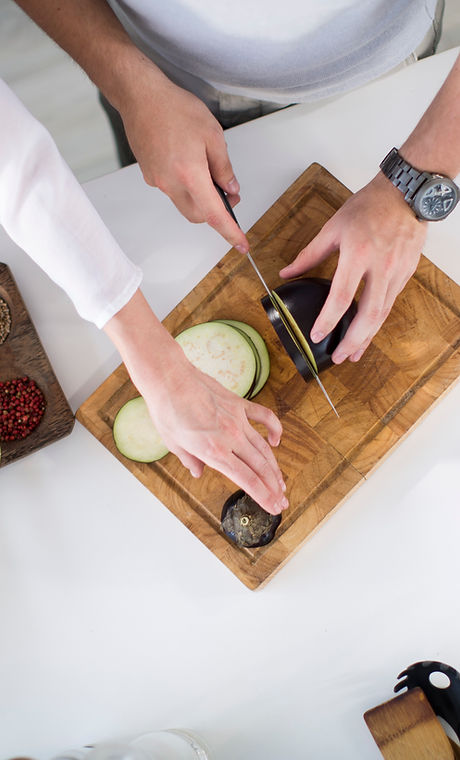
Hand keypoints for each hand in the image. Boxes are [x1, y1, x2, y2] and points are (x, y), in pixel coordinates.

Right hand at [118, 60, 248, 251]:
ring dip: (200, 196)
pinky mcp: (149, 175)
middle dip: (215, 211)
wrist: (140, 96)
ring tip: (206, 168)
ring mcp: (157, 181)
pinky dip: (185, 184)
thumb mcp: (212, 134)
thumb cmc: (174, 108)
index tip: (241, 244)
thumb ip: (223, 167)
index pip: (214, 214)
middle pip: (198, 215)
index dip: (230, 232)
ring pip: (185, 203)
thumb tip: (230, 188)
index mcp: (189, 174)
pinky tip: (187, 160)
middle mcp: (170, 183)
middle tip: (228, 192)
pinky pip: (172, 189)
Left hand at [144, 360, 286, 515]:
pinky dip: (274, 429)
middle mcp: (230, 438)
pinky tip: (276, 440)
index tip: (273, 507)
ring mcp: (237, 420)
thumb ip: (190, 461)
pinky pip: (264, 417)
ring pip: (264, 448)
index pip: (247, 480)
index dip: (264, 496)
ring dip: (274, 467)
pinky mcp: (239, 404)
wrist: (170, 379)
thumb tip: (198, 472)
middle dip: (274, 487)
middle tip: (282, 500)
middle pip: (261, 468)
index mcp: (213, 452)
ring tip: (280, 481)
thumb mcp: (173, 444)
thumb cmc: (167, 410)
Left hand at [279, 173, 426, 361]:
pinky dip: (378, 322)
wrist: (406, 194)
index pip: (341, 297)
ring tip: (353, 354)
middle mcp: (379, 267)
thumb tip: (287, 273)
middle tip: (339, 358)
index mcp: (357, 254)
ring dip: (367, 338)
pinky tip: (368, 331)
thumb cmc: (369, 206)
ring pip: (382, 315)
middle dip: (352, 341)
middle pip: (367, 315)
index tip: (317, 335)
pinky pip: (390, 304)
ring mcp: (396, 272)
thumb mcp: (333, 227)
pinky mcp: (406, 274)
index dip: (328, 320)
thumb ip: (309, 255)